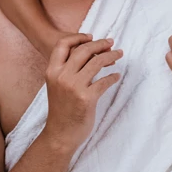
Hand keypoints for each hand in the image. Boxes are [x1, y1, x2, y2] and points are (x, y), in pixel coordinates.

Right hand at [43, 34, 122, 150]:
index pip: (62, 45)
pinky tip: (116, 76)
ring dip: (111, 55)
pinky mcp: (86, 98)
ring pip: (97, 62)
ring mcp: (74, 87)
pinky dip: (113, 77)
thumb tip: (91, 52)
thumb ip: (68, 69)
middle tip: (111, 42)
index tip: (91, 36)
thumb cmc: (61, 109)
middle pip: (83, 50)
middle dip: (100, 44)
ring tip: (119, 54)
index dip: (78, 37)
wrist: (60, 134)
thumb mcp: (57, 85)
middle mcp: (61, 76)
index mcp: (52, 71)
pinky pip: (104, 81)